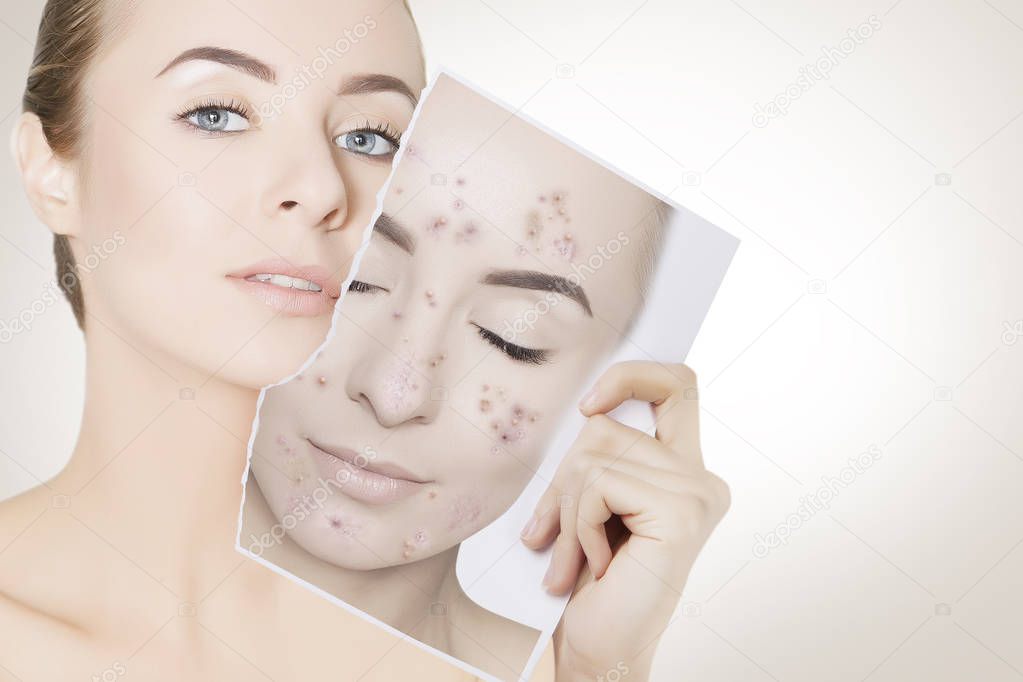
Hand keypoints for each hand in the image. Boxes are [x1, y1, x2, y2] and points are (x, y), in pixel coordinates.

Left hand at [520, 361, 729, 680]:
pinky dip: (579, 524)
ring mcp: (698, 494)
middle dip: (563, 479)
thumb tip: (586, 413)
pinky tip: (596, 564)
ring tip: (574, 557)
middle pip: (608, 426)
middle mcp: (702, 478)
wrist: (598, 647)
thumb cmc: (589, 581)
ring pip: (595, 453)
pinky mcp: (684, 513)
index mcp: (683, 469)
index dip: (632, 376)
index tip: (591, 404)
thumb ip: (598, 456)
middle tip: (553, 534)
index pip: (676, 384)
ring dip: (566, 509)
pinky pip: (600, 483)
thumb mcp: (589, 502)